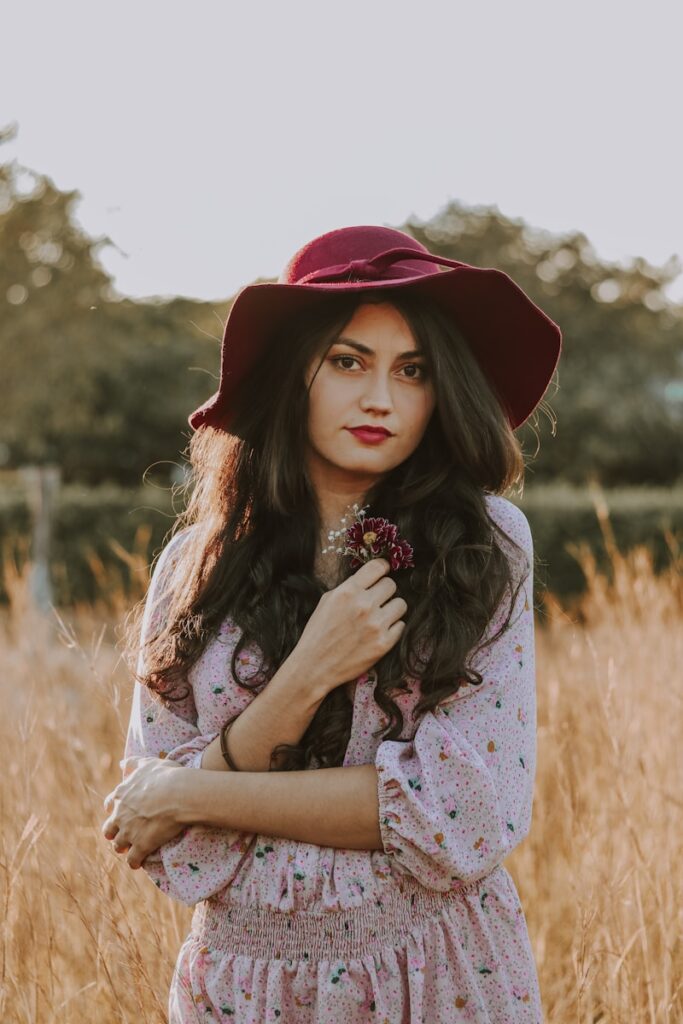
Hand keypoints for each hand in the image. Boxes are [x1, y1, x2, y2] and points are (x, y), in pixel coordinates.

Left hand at [101, 756, 186, 869]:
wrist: (180, 795)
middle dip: (115, 832)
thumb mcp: (149, 763)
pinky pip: (132, 860)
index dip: (115, 809)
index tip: (121, 812)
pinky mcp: (140, 846)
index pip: (110, 805)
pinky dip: (134, 862)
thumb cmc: (168, 776)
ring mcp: (129, 831)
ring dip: (124, 847)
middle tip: (124, 834)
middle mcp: (120, 814)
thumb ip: (134, 763)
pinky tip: (139, 863)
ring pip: (118, 845)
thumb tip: (122, 763)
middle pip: (109, 829)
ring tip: (131, 850)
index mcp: (121, 794)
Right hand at [294, 557, 406, 694]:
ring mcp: (376, 625)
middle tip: (376, 601)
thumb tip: (370, 578)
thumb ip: (349, 587)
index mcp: (348, 591)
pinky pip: (401, 625)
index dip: (382, 568)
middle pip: (391, 584)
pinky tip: (378, 633)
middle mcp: (364, 605)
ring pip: (401, 604)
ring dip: (392, 609)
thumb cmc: (318, 633)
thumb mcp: (327, 601)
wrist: (314, 666)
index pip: (378, 566)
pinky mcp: (384, 643)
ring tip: (379, 617)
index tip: (383, 573)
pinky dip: (392, 628)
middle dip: (384, 592)